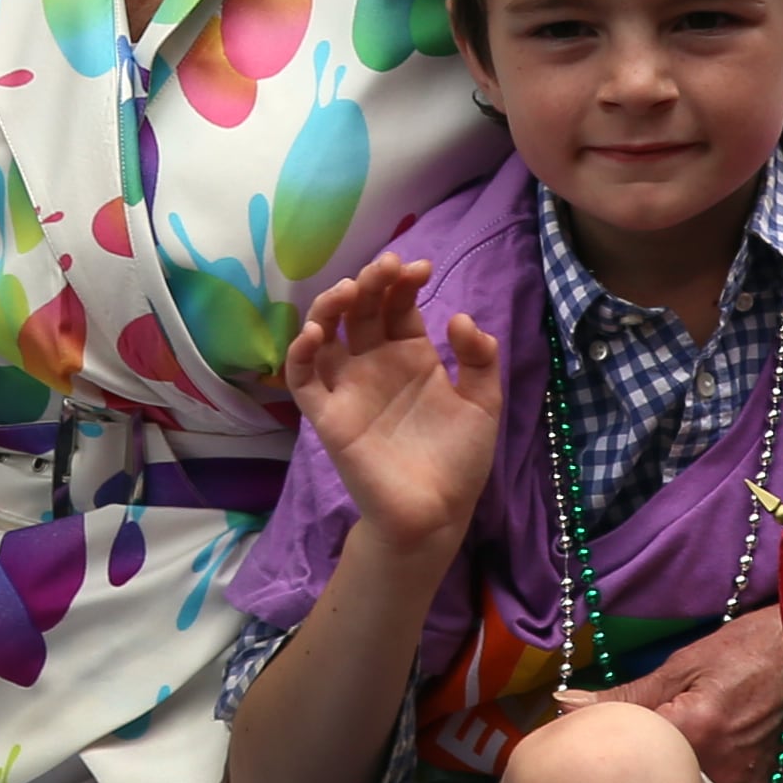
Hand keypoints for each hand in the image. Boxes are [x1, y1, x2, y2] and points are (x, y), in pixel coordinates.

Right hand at [283, 256, 501, 559]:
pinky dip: (300, 352)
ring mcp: (349, 388)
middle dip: (370, 281)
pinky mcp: (328, 416)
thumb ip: (479, 360)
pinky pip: (303, 379)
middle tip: (387, 267)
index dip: (404, 282)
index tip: (420, 268)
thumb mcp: (483, 404)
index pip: (397, 304)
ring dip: (330, 305)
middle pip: (360, 310)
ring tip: (349, 289)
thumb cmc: (458, 461)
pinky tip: (316, 333)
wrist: (437, 515)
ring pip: (325, 334)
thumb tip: (460, 317)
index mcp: (411, 355)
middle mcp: (375, 364)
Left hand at [560, 604, 782, 782]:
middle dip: (639, 780)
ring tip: (666, 769)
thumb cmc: (751, 648)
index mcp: (693, 734)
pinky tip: (702, 777)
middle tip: (630, 761)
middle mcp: (723, 772)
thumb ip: (626, 696)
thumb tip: (563, 706)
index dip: (607, 755)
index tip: (595, 750)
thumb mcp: (684, 664)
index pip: (626, 762)